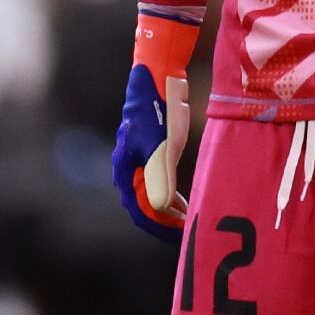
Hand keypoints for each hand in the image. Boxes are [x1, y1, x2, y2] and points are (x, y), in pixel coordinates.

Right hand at [112, 7, 199, 241]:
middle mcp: (127, 171)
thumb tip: (162, 207)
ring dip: (167, 212)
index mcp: (126, 172)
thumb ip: (160, 177)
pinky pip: (155, 183)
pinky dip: (169, 196)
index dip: (161, 227)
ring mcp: (137, 162)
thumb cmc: (158, 110)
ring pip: (149, 197)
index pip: (142, 211)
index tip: (183, 236)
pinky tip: (183, 201)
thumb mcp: (163, 144)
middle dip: (164, 224)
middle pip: (144, 208)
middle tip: (188, 233)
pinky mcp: (149, 153)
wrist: (156, 79)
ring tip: (188, 221)